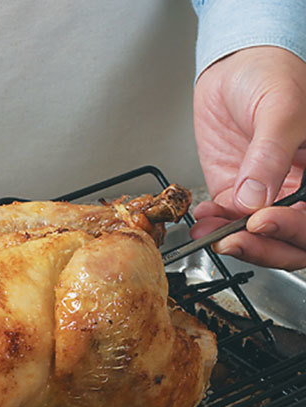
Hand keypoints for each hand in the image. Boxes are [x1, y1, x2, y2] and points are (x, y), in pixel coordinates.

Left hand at [192, 46, 305, 268]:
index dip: (291, 230)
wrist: (235, 65)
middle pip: (288, 242)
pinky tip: (203, 221)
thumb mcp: (280, 109)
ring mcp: (265, 196)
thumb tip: (255, 199)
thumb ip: (270, 156)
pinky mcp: (234, 195)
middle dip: (261, 247)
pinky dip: (213, 227)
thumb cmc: (272, 73)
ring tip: (211, 234)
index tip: (261, 221)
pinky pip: (226, 222)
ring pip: (256, 238)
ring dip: (232, 241)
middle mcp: (297, 192)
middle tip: (234, 239)